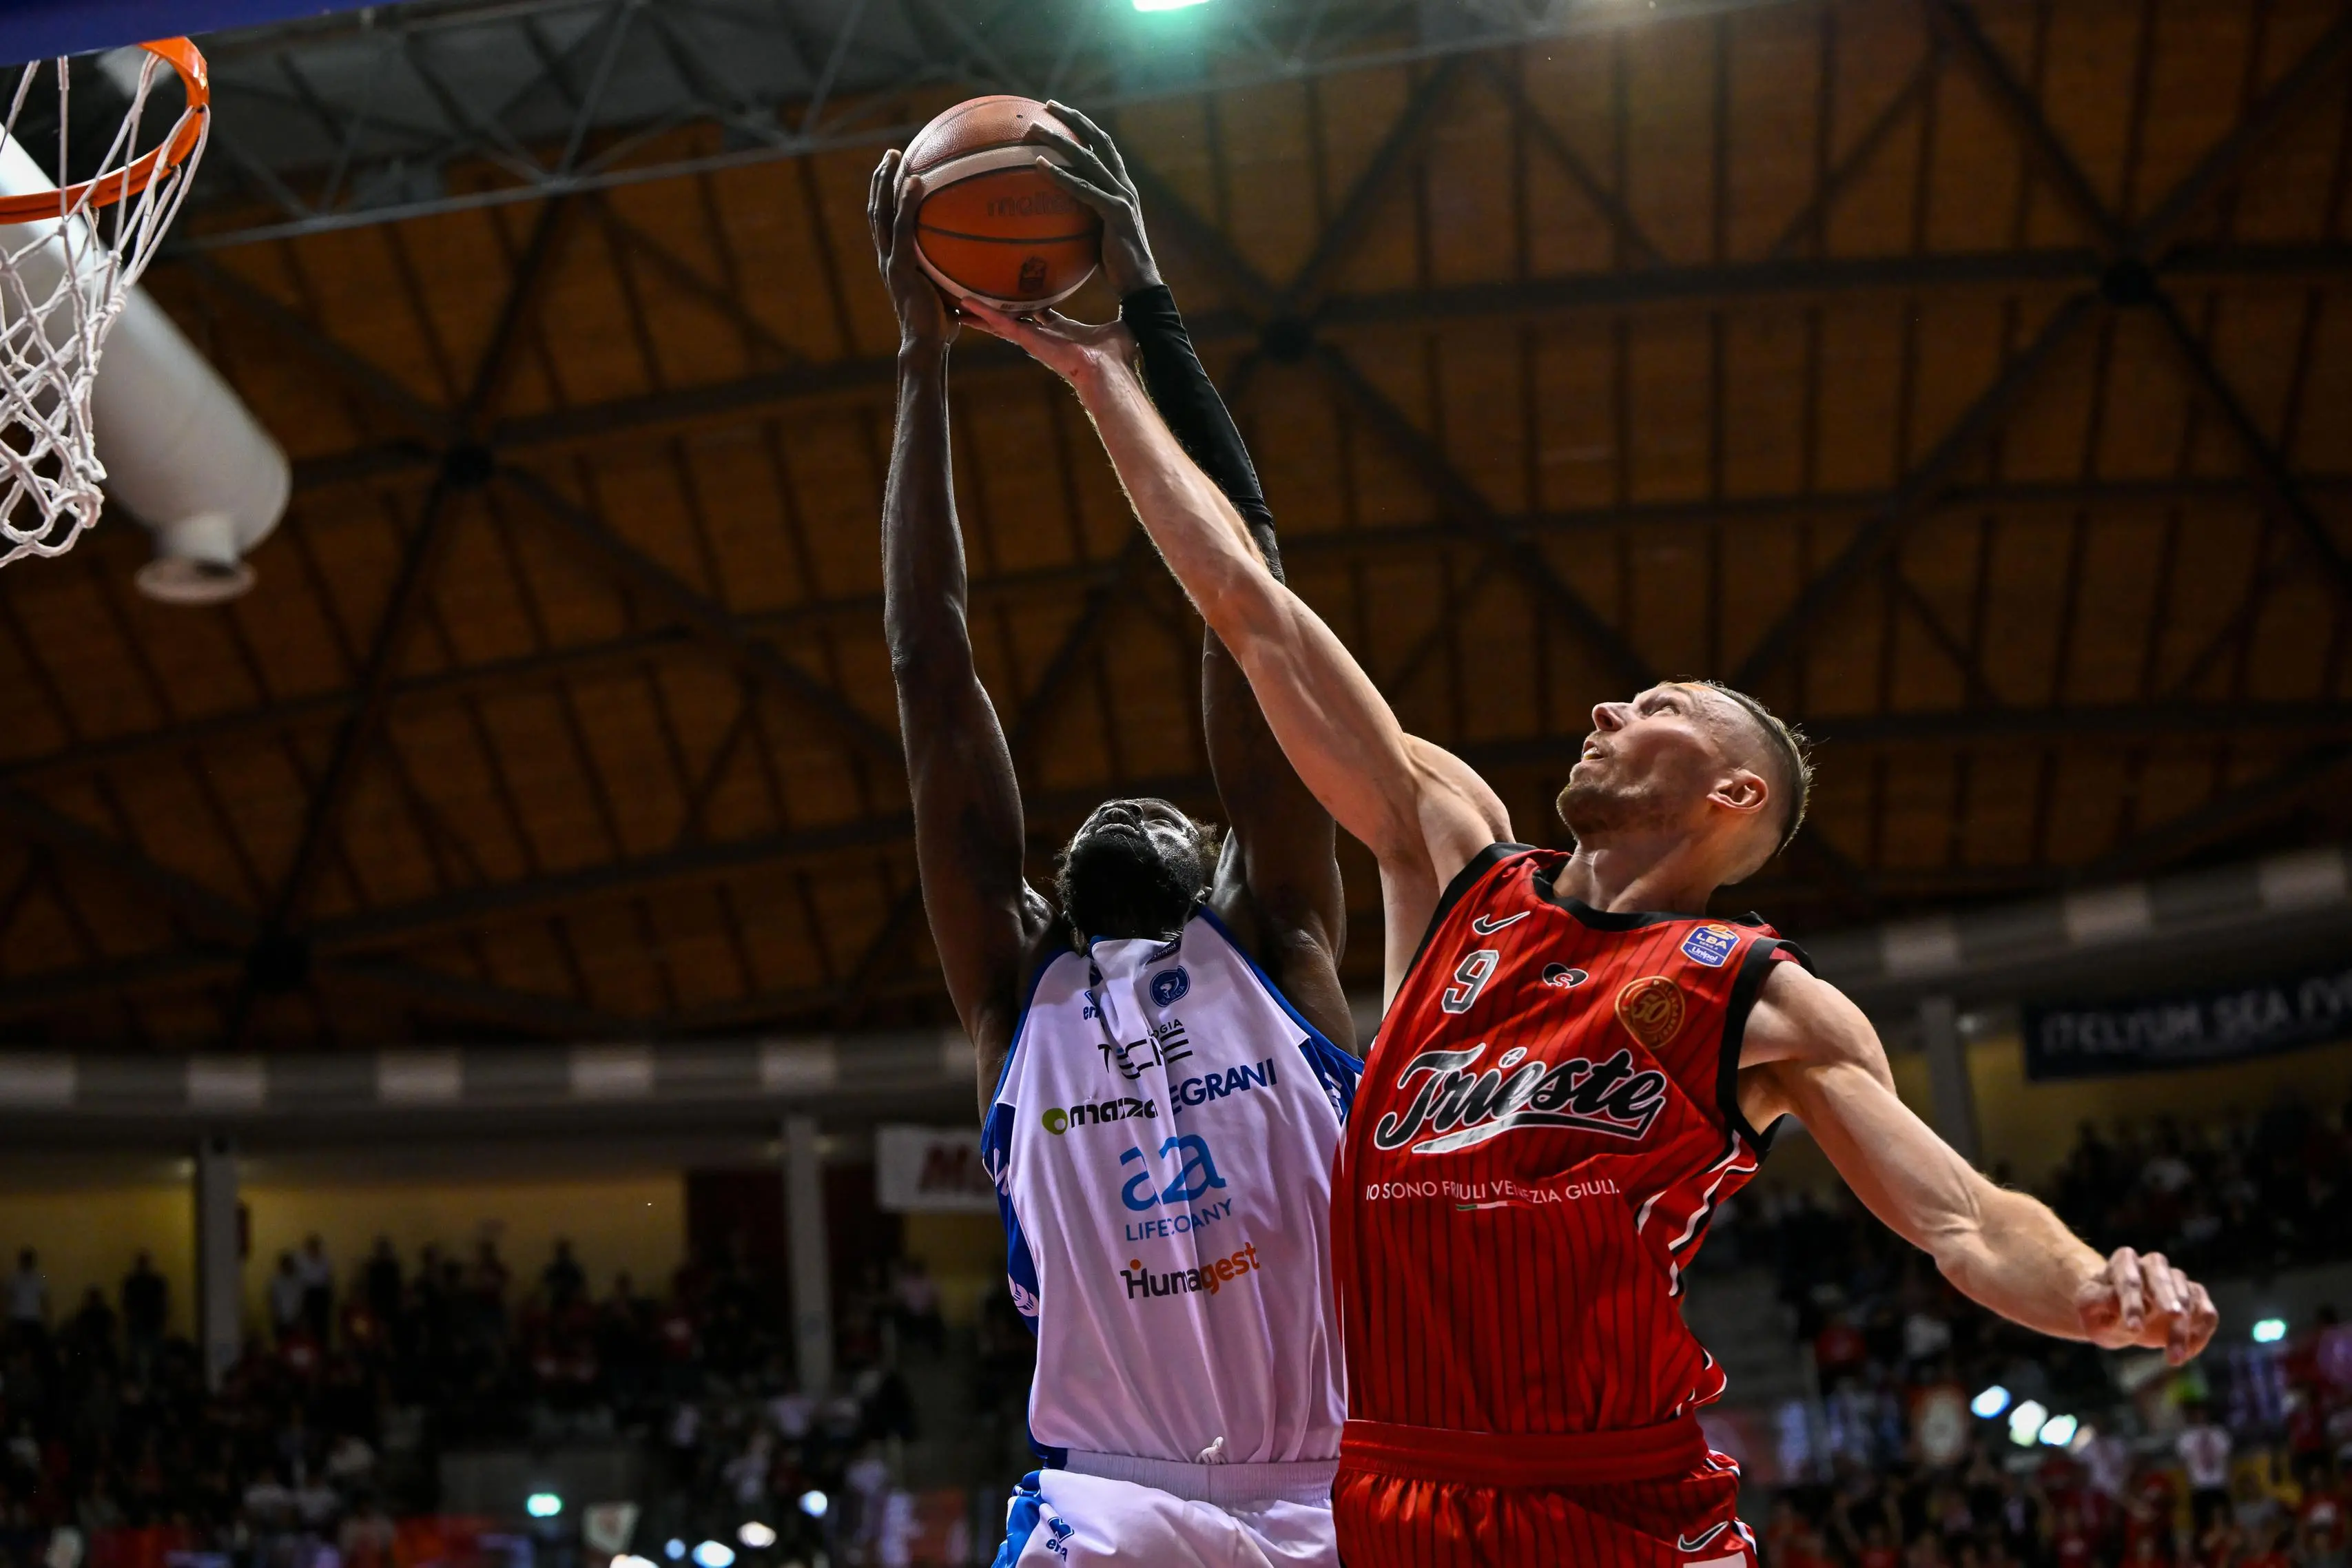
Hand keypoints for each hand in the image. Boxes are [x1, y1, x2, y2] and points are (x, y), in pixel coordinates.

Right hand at [868, 149, 955, 350]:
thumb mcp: (948, 291)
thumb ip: (955, 271)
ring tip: (896, 156)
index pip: (885, 223)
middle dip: (881, 180)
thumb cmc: (943, 325)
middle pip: (876, 210)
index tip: (897, 173)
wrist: (927, 345)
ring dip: (886, 181)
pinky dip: (905, 202)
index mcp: (895, 262)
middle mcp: (887, 258)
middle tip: (892, 154)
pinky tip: (916, 180)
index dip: (886, 197)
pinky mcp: (900, 266)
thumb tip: (984, 257)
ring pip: (881, 212)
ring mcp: (890, 261)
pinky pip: (902, 227)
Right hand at [957, 296, 1135, 386]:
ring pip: (1001, 323)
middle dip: (995, 312)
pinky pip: (1003, 323)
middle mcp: (1044, 337)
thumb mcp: (1119, 327)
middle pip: (1013, 320)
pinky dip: (984, 313)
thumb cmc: (1119, 356)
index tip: (1016, 293)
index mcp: (1063, 333)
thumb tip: (1140, 301)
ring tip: (958, 302)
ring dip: (980, 314)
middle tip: (975, 300)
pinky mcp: (1029, 340)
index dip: (1027, 306)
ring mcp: (1034, 340)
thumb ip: (1122, 314)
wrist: (1112, 372)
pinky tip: (965, 302)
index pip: (1039, 316)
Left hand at [1024, 102, 1160, 296]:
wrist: (1139, 283)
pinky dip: (1060, 175)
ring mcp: (1121, 197)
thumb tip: (1052, 215)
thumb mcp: (1097, 233)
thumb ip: (1082, 216)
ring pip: (1088, 159)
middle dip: (1074, 120)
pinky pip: (1083, 189)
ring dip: (1060, 141)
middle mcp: (1124, 185)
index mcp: (1121, 187)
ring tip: (1035, 130)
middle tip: (1048, 106)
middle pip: (1099, 141)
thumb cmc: (1115, 264)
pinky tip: (1038, 166)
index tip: (1061, 113)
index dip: (1085, 127)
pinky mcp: (1116, 213)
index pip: (1104, 147)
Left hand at [2074, 1246, 2217, 1364]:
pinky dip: (2201, 1333)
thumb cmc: (2101, 1311)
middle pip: (2163, 1277)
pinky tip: (2186, 1354)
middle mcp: (2153, 1265)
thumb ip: (2099, 1302)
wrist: (2118, 1317)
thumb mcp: (2089, 1309)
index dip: (2132, 1303)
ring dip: (2183, 1329)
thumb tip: (2116, 1301)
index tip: (2134, 1328)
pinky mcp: (2195, 1299)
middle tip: (2173, 1316)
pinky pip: (2207, 1313)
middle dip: (2168, 1297)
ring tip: (2173, 1358)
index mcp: (2123, 1262)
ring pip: (2188, 1298)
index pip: (2129, 1279)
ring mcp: (2177, 1280)